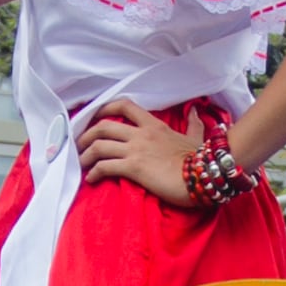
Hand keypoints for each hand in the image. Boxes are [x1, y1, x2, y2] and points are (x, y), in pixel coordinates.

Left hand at [76, 108, 200, 208]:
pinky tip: (91, 178)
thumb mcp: (196, 136)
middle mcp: (141, 134)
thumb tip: (196, 111)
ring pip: (99, 145)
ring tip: (81, 163)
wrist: (206, 176)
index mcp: (154, 124)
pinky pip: (105, 166)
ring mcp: (136, 150)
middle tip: (80, 145)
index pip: (124, 106)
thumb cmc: (201, 159)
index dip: (105, 108)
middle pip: (103, 126)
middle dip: (86, 135)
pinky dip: (94, 172)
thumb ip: (193, 124)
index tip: (95, 117)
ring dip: (85, 154)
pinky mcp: (134, 168)